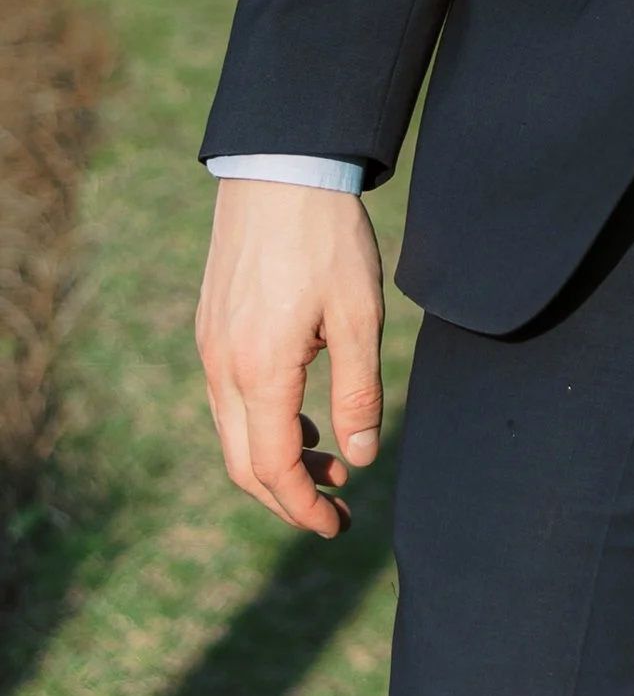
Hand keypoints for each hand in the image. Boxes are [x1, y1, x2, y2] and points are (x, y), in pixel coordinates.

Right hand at [195, 181, 385, 536]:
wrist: (279, 169)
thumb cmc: (327, 238)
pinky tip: (304, 418)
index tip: (337, 526)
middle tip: (335, 510)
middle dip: (287, 497)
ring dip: (277, 461)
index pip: (273, 469)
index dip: (303, 508)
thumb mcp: (359, 316)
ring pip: (233, 432)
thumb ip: (359, 391)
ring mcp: (210, 347)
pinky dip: (264, 425)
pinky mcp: (212, 328)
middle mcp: (222, 368)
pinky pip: (230, 399)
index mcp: (260, 372)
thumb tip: (360, 456)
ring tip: (331, 463)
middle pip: (244, 464)